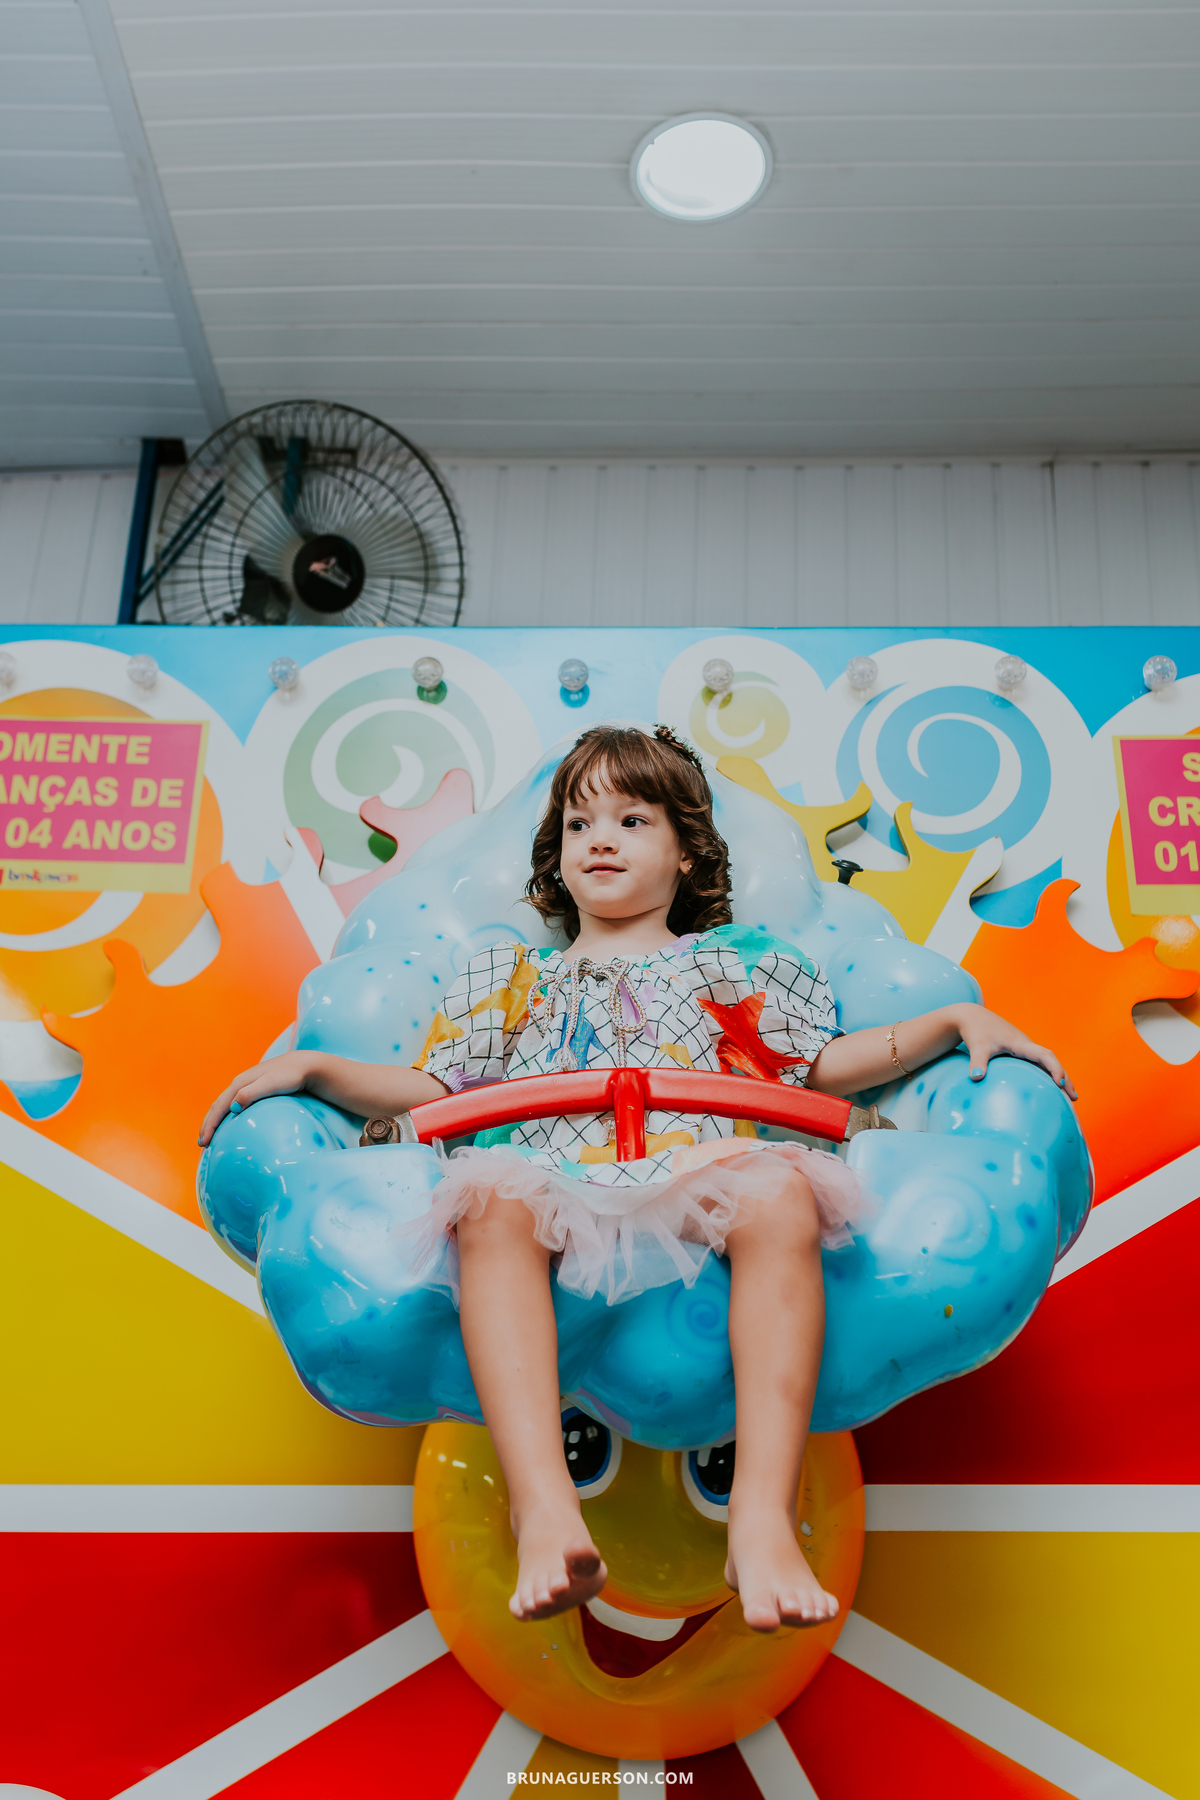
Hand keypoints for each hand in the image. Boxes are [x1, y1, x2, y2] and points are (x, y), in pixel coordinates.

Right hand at [199, 1051, 320, 1146]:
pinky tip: (230, 1122)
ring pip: (224, 1103)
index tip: (204, 1143)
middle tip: (202, 1144)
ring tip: (211, 1135)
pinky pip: (234, 1102)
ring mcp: (248, 1084)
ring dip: (215, 1119)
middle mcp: (240, 1082)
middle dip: (208, 1124)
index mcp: (240, 1083)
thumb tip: (232, 1107)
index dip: (209, 1125)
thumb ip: (251, 1094)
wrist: (306, 1065)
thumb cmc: (290, 1076)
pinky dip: (226, 1114)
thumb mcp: (271, 1084)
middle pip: (218, 1105)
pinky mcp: (256, 1087)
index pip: (218, 1106)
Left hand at [958, 1006, 1076, 1100]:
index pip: (1044, 1055)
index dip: (1055, 1068)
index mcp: (1020, 1043)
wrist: (972, 1017)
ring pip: (1047, 1063)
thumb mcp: (977, 1047)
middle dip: (1065, 1077)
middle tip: (1074, 1098)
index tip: (1062, 1083)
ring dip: (1059, 1077)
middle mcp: (1026, 1045)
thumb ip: (977, 1062)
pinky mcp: (1019, 1051)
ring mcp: (1024, 1048)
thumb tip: (975, 1077)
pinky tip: (1049, 1088)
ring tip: (1069, 1098)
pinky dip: (1046, 1075)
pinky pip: (1038, 1064)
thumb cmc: (976, 1031)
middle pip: (1052, 1061)